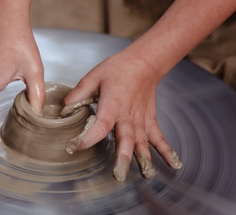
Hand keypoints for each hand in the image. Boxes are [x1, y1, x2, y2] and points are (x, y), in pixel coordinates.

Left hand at [63, 52, 181, 180]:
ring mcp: (141, 119)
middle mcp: (128, 115)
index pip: (101, 125)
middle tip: (118, 175)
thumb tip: (64, 109)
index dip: (88, 138)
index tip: (74, 147)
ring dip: (144, 159)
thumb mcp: (93, 77)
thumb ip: (78, 94)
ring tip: (147, 175)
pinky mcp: (149, 120)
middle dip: (122, 158)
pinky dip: (166, 150)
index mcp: (112, 104)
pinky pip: (158, 137)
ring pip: (143, 142)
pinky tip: (172, 164)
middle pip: (126, 139)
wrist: (144, 62)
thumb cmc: (119, 68)